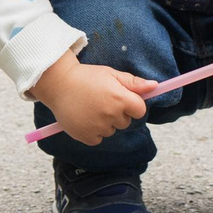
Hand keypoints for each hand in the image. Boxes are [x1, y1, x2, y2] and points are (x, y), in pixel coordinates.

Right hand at [28, 53, 159, 146]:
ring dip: (104, 123)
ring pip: (111, 130)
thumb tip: (155, 86)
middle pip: (125, 122)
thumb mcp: (111, 74)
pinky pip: (98, 139)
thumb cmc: (86, 76)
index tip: (120, 98)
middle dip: (117, 113)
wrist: (58, 83)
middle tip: (101, 100)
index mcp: (120, 98)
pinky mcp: (87, 137)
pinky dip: (93, 131)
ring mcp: (98, 127)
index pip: (140, 110)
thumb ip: (134, 82)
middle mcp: (111, 114)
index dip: (131, 104)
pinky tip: (84, 118)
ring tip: (90, 108)